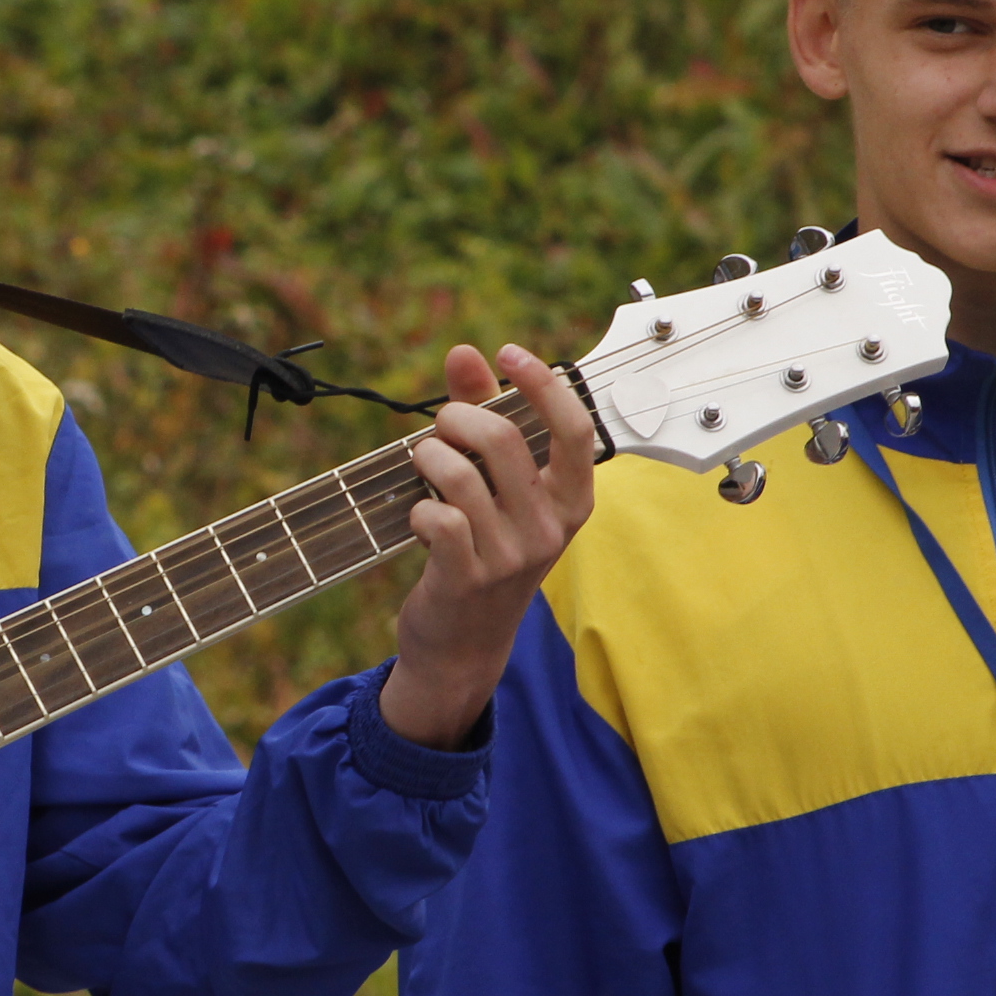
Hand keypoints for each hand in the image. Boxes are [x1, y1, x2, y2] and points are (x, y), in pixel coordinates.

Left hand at [376, 344, 600, 749]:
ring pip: (461, 475)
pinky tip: (422, 517)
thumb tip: (466, 353)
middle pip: (504, 439)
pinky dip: (420, 506)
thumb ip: (484, 415)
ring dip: (429, 456)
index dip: (543, 383)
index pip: (575, 429)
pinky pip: (440, 518)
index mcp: (571, 501)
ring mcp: (512, 557)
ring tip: (424, 465)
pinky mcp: (469, 579)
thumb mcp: (496, 487)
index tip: (509, 351)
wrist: (464, 644)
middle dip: (458, 417)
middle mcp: (550, 528)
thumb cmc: (483, 548)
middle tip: (441, 427)